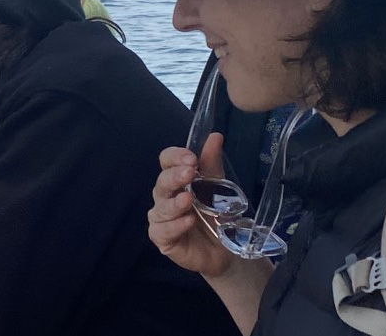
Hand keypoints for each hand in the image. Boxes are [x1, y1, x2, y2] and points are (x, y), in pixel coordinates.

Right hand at [147, 133, 236, 277]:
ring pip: (160, 207)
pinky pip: (162, 230)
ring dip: (174, 203)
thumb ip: (212, 164)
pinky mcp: (162, 238)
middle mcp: (165, 196)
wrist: (224, 250)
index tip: (191, 157)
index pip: (166, 160)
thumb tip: (215, 136)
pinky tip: (188, 222)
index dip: (175, 156)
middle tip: (189, 174)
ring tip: (188, 200)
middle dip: (174, 177)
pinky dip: (175, 226)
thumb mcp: (218, 188)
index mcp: (176, 179)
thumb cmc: (216, 215)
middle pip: (161, 182)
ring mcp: (161, 217)